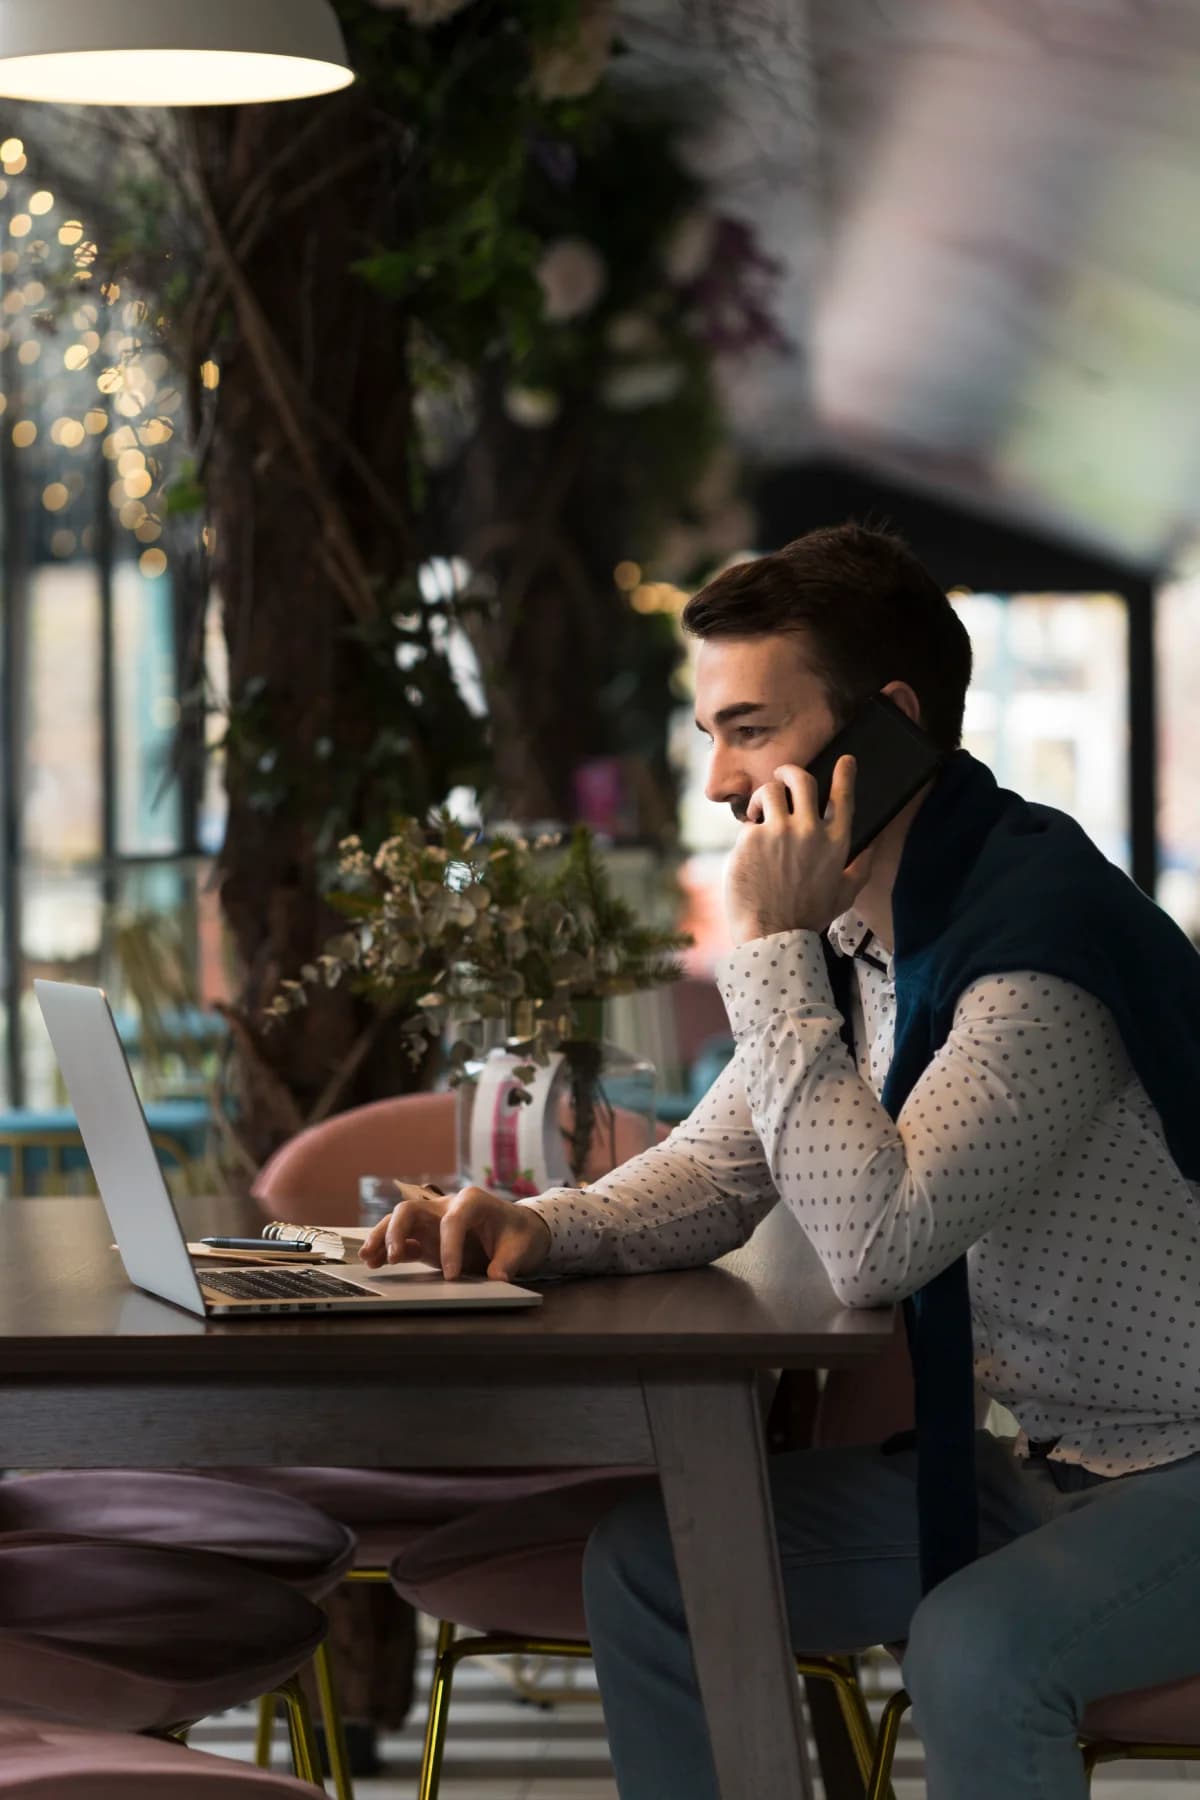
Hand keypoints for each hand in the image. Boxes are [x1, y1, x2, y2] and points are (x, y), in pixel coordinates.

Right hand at [359, 1185, 552, 1281]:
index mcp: (472, 1201)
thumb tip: (497, 1278)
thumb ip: (508, 1261)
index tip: (452, 1275)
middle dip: (398, 1231)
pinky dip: (386, 1249)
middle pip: (411, 1210)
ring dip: (382, 1238)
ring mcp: (432, 1221)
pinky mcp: (426, 1238)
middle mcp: (445, 1206)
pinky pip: (401, 1240)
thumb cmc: (520, 1234)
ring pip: (398, 1222)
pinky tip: (374, 1262)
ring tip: (368, 1258)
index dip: (449, 1247)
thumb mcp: (521, 1247)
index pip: (453, 1220)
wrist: (518, 1231)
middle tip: (395, 1258)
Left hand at [723, 755, 874, 945]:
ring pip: (769, 791)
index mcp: (837, 842)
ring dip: (762, 798)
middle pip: (801, 779)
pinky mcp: (752, 837)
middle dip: (789, 771)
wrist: (773, 933)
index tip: (845, 760)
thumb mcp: (845, 893)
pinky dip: (747, 830)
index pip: (844, 796)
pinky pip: (748, 821)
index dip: (845, 773)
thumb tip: (872, 844)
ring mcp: (780, 831)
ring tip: (758, 813)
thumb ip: (861, 866)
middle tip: (782, 776)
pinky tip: (747, 849)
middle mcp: (810, 830)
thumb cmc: (808, 916)